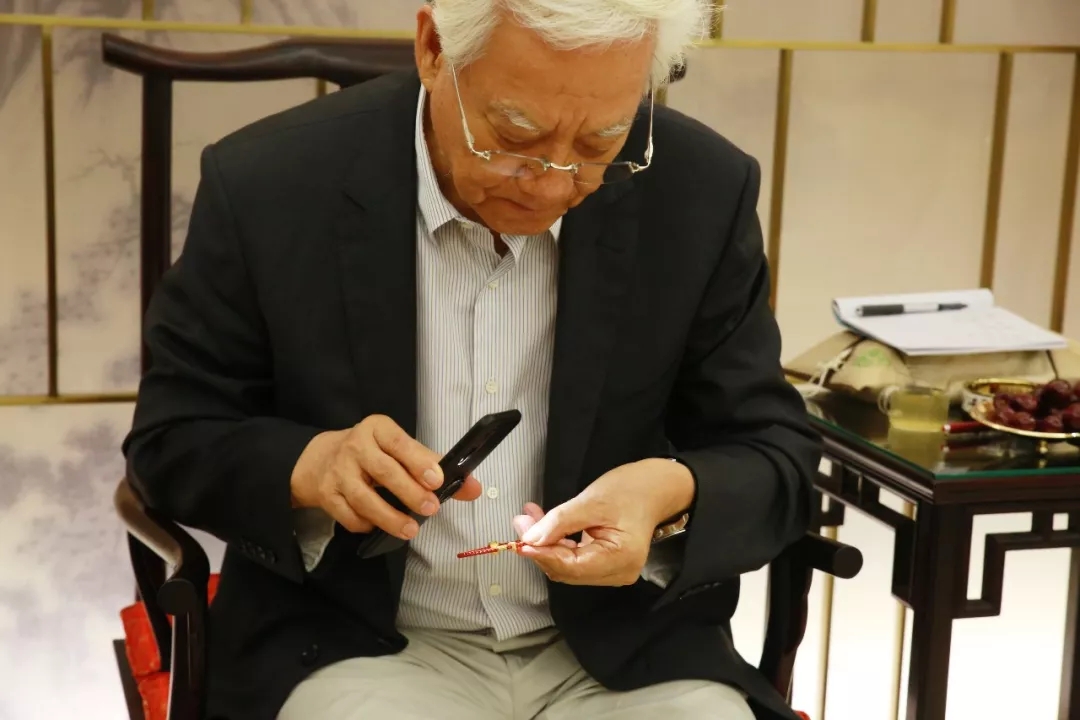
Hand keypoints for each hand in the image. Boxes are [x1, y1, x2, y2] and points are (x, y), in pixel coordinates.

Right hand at [290, 414, 481, 539]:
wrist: (320, 459)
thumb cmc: (372, 453)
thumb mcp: (399, 448)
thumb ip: (434, 466)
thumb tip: (473, 488)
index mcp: (378, 429)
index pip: (400, 443)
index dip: (419, 462)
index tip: (437, 480)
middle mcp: (355, 446)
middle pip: (384, 471)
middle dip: (410, 492)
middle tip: (431, 509)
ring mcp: (338, 472)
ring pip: (364, 498)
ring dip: (390, 517)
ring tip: (411, 530)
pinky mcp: (326, 495)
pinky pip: (348, 515)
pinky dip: (366, 524)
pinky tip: (380, 527)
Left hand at [512, 458, 693, 585]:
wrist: (656, 488)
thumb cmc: (632, 490)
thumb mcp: (592, 501)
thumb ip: (560, 522)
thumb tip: (530, 539)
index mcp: (620, 559)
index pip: (570, 566)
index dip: (542, 555)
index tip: (519, 541)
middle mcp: (618, 573)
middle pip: (567, 570)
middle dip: (541, 547)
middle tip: (522, 522)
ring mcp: (613, 571)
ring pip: (567, 566)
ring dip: (546, 544)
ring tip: (529, 519)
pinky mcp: (606, 564)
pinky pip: (575, 560)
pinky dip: (557, 544)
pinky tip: (544, 525)